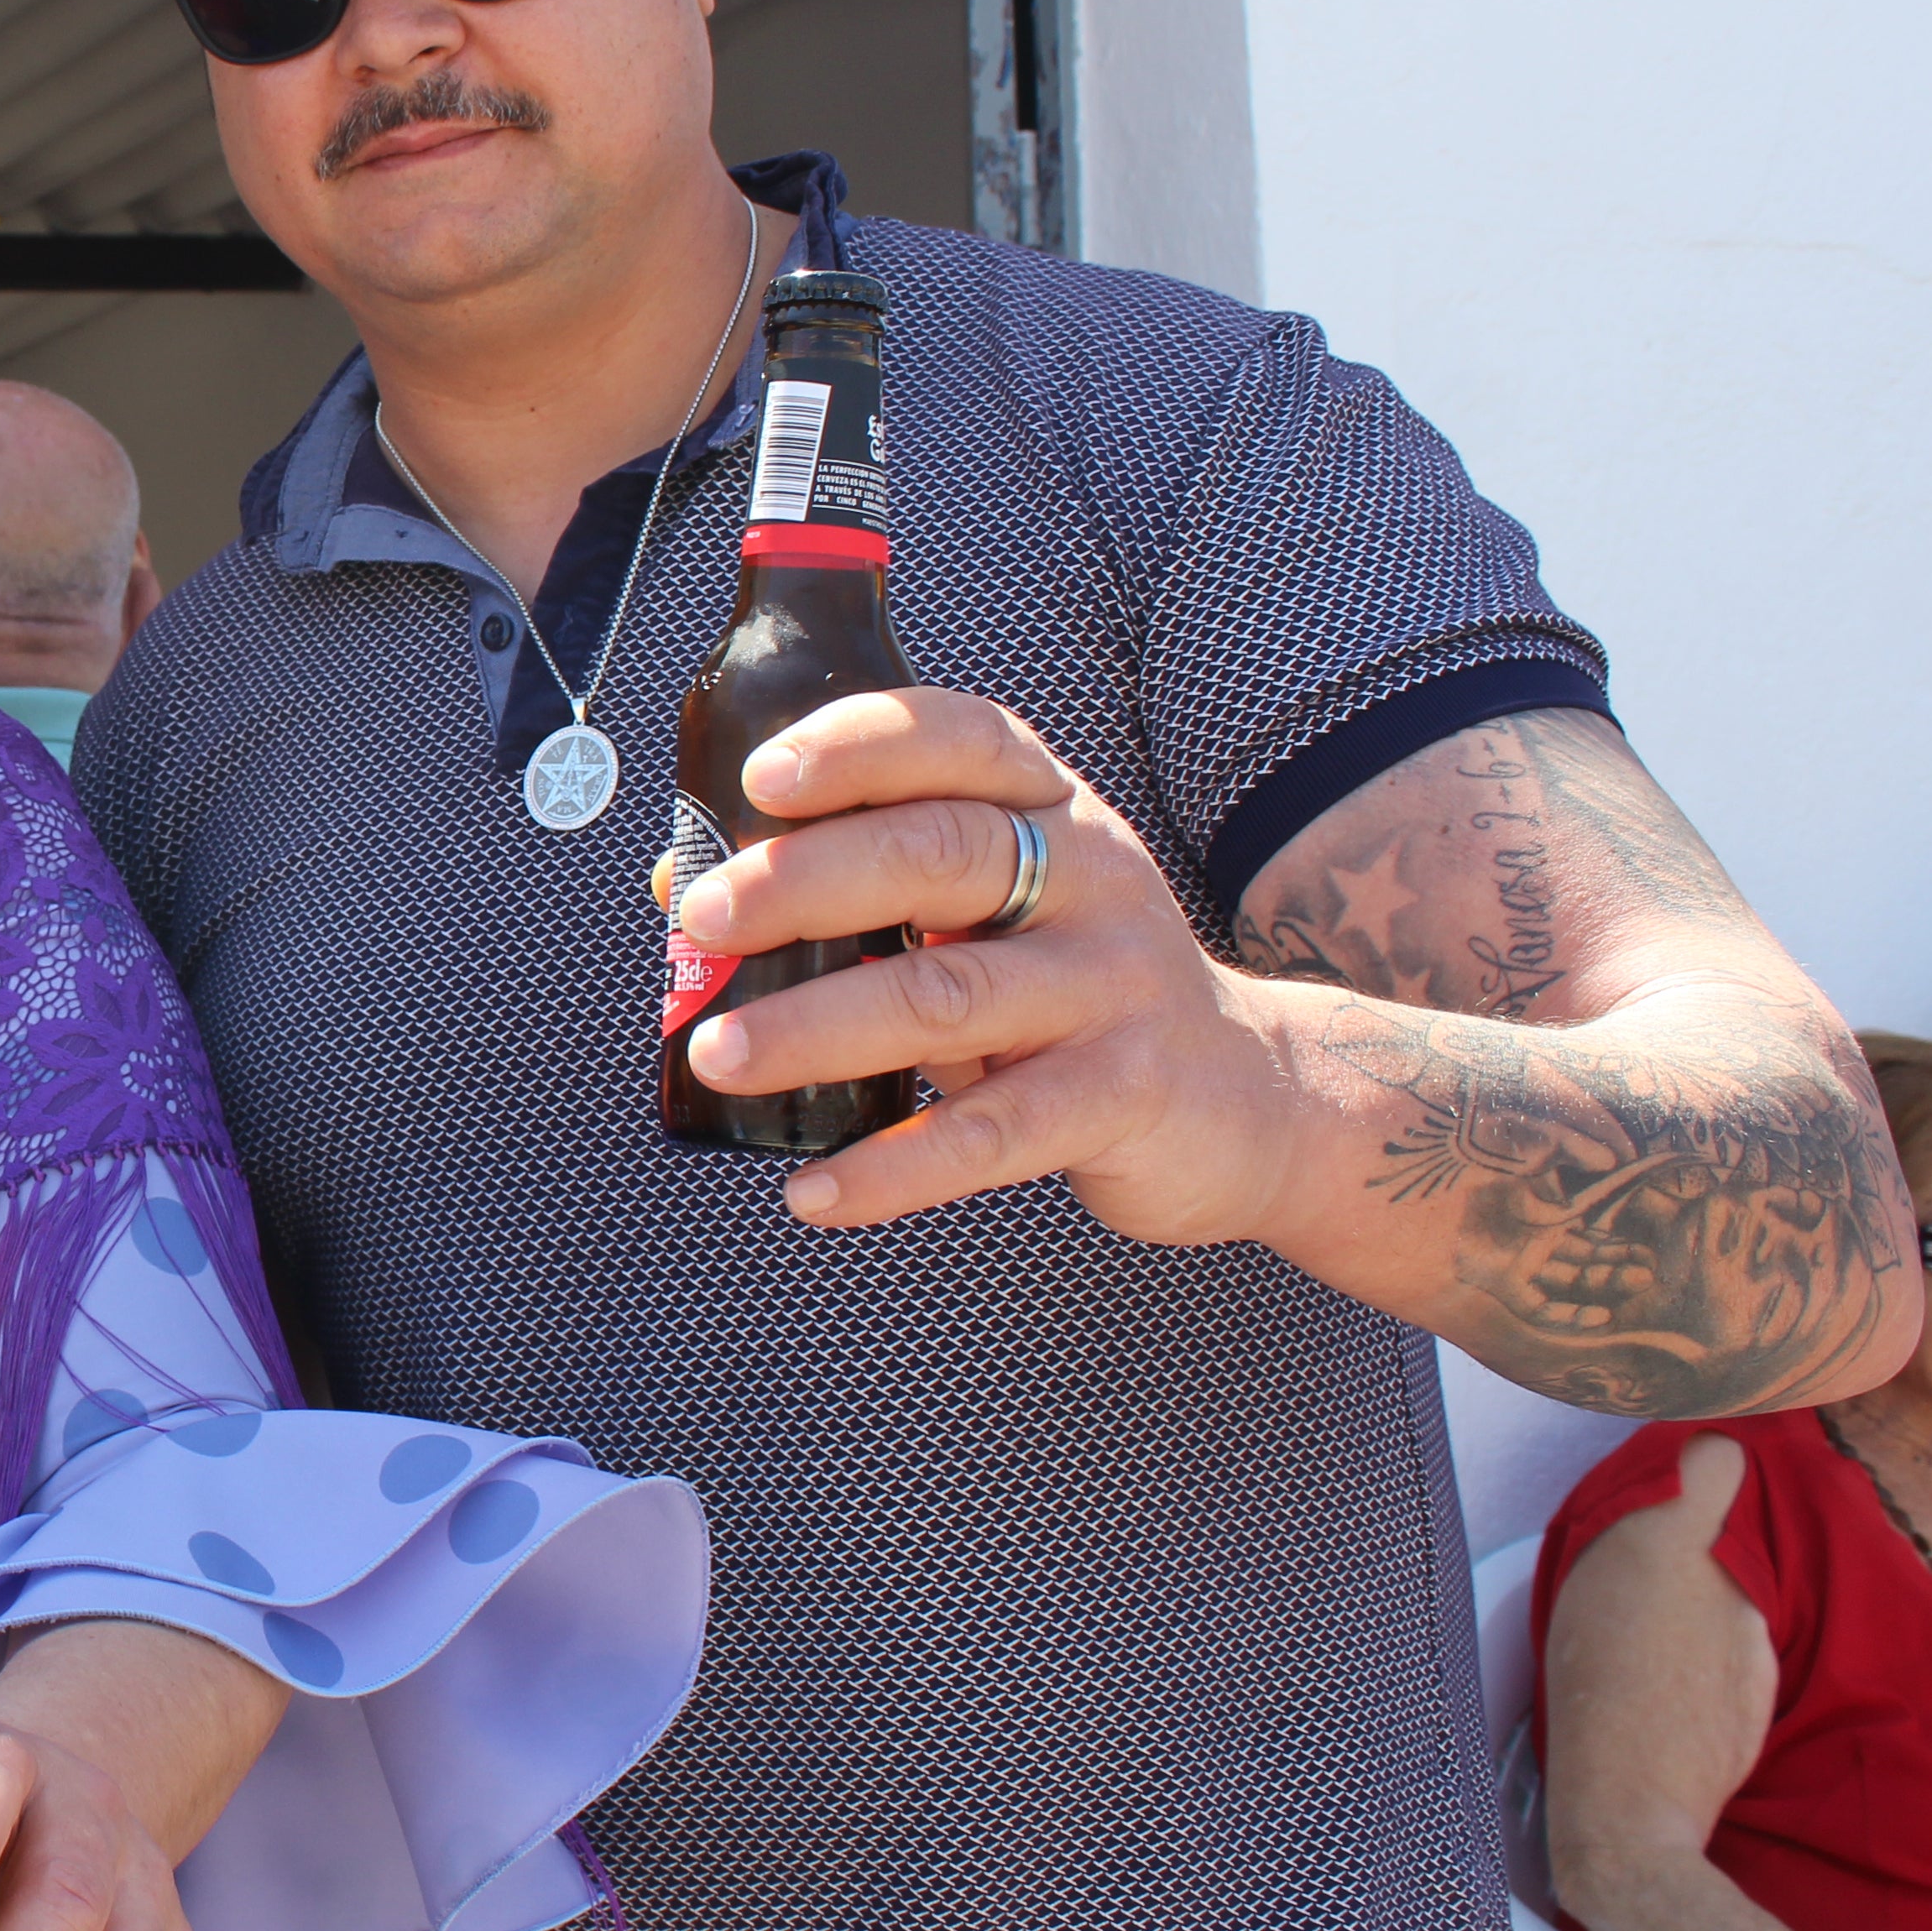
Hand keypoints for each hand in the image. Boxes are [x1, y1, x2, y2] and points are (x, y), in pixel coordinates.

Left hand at [669, 688, 1293, 1242]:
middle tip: (705, 918)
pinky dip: (890, 1168)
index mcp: (1050, 810)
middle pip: (938, 855)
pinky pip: (988, 1136)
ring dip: (816, 1027)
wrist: (1250, 1096)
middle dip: (806, 881)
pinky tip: (811, 1190)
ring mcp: (1114, 986)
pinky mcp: (1124, 1095)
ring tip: (717, 1051)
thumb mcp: (991, 910)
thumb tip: (681, 887)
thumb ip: (857, 890)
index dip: (860, 746)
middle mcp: (1090, 878)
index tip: (762, 776)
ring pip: (947, 996)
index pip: (960, 740)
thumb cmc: (1073, 985)